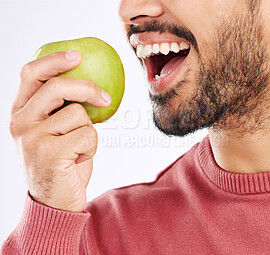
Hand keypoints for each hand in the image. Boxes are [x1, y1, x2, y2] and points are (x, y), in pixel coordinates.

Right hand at [9, 51, 110, 211]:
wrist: (55, 202)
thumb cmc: (61, 162)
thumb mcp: (54, 131)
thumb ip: (60, 108)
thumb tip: (90, 82)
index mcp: (19, 112)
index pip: (31, 73)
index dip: (54, 59)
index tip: (77, 55)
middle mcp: (19, 122)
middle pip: (57, 87)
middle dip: (88, 88)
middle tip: (105, 98)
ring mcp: (31, 137)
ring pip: (78, 113)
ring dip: (89, 130)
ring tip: (79, 147)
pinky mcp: (49, 152)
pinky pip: (88, 134)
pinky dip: (93, 145)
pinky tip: (80, 158)